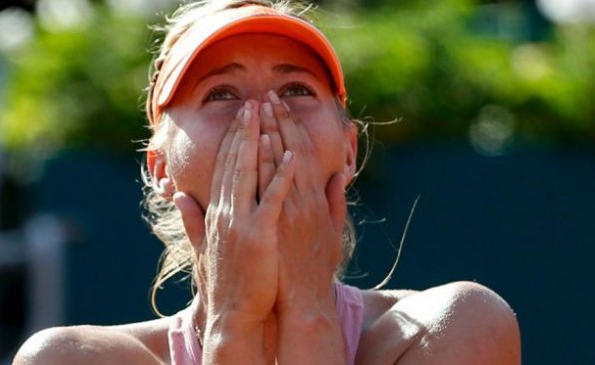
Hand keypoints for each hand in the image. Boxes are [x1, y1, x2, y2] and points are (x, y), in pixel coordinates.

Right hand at [174, 100, 295, 323]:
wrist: (233, 313)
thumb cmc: (224, 281)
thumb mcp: (202, 246)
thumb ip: (192, 219)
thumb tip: (179, 196)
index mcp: (215, 212)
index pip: (223, 168)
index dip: (232, 140)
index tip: (240, 118)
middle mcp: (225, 211)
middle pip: (235, 162)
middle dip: (244, 130)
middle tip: (253, 103)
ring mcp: (242, 222)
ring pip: (250, 172)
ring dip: (259, 141)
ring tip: (268, 114)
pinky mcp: (260, 234)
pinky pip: (274, 199)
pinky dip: (282, 176)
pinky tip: (292, 155)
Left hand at [259, 91, 345, 314]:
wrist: (305, 299)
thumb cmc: (316, 268)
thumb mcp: (332, 232)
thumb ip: (335, 203)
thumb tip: (338, 179)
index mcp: (315, 199)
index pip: (304, 153)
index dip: (292, 128)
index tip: (280, 107)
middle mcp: (304, 200)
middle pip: (292, 151)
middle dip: (279, 122)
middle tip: (267, 96)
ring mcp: (290, 210)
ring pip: (280, 164)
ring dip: (269, 134)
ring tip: (258, 109)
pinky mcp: (278, 223)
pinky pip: (272, 187)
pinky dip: (267, 164)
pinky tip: (260, 143)